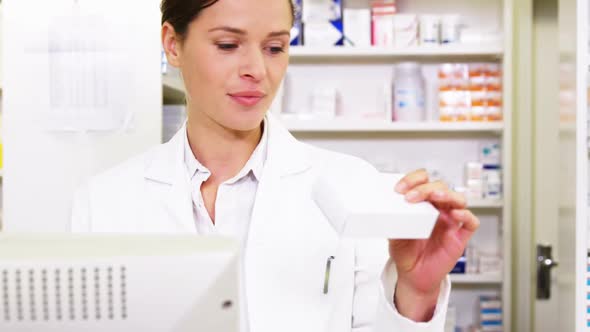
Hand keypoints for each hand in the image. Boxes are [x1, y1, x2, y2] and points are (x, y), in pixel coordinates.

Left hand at [389, 169, 479, 320]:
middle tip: (412, 196)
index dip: (413, 180)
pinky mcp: (459, 237)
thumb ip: (395, 219)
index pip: (423, 181)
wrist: (412, 275)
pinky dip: (465, 215)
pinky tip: (455, 214)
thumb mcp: (393, 233)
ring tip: (434, 196)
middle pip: (440, 187)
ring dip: (447, 194)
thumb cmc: (406, 252)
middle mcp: (438, 209)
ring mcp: (450, 221)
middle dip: (426, 188)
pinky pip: (470, 222)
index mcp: (423, 204)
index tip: (400, 189)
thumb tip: (389, 207)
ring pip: (458, 199)